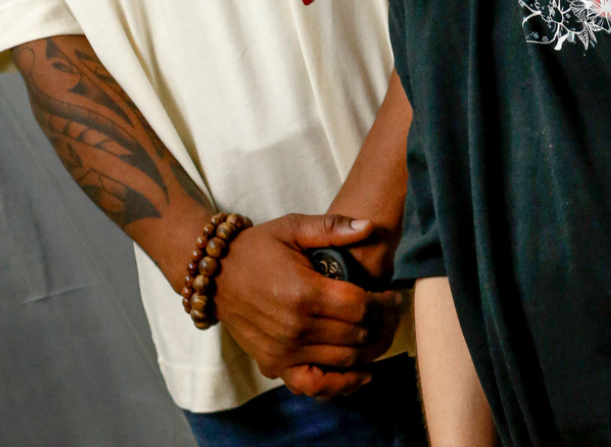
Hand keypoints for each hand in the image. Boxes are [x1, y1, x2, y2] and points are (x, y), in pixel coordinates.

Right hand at [213, 213, 401, 390]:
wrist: (216, 275)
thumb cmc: (259, 247)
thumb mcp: (294, 227)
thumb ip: (333, 227)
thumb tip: (369, 226)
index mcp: (303, 291)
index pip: (359, 306)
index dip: (384, 303)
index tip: (394, 295)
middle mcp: (295, 327)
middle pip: (356, 336)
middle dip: (382, 325)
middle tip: (393, 314)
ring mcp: (284, 351)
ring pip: (342, 361)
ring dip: (370, 352)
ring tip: (383, 335)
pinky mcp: (274, 366)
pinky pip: (314, 385)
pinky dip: (340, 384)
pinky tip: (361, 374)